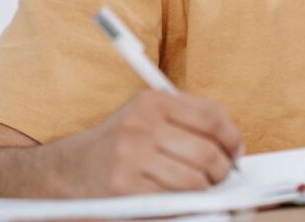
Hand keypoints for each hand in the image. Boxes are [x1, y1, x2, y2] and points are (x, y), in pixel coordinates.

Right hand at [56, 89, 243, 195]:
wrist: (68, 169)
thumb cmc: (121, 142)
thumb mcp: (150, 116)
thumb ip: (189, 119)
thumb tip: (233, 143)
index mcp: (154, 101)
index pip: (212, 117)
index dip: (232, 138)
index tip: (236, 152)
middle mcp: (143, 124)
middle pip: (207, 151)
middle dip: (222, 170)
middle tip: (221, 176)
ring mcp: (132, 155)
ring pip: (194, 179)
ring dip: (204, 189)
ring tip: (200, 188)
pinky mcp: (124, 187)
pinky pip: (171, 200)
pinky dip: (183, 204)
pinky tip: (179, 199)